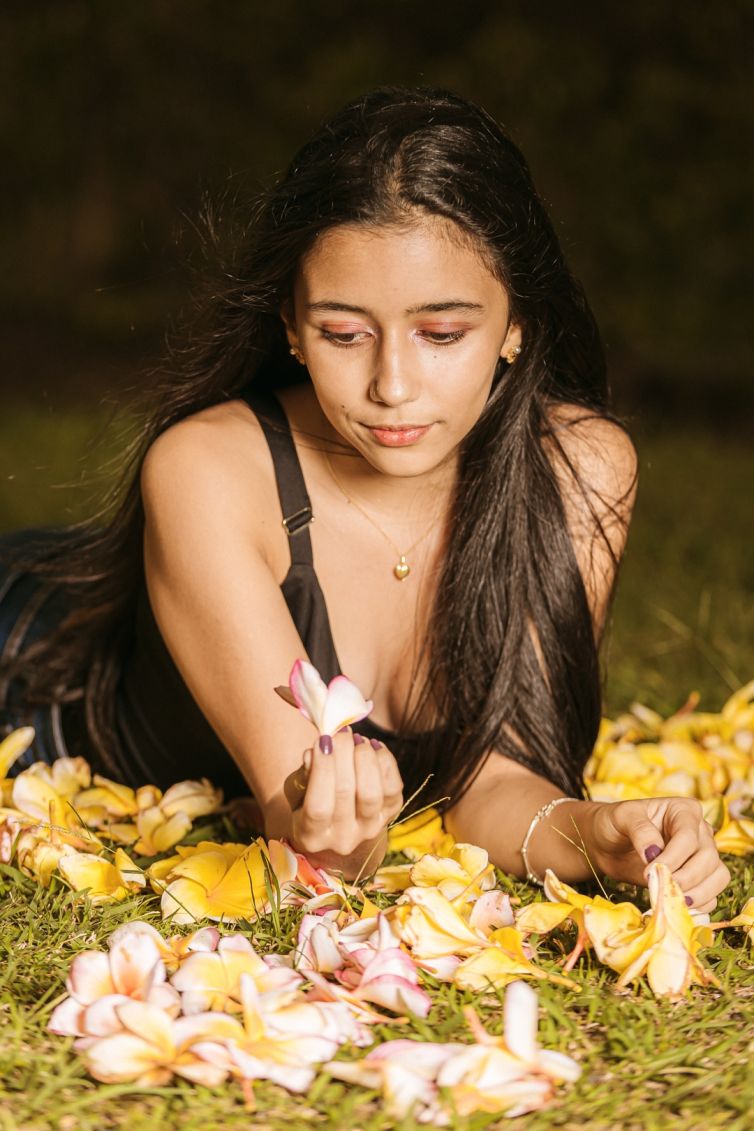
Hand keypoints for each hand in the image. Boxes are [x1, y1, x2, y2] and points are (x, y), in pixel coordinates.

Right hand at [282, 729, 403, 864]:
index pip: (318, 807)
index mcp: (312, 836)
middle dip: (344, 754)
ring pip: (373, 792)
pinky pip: (394, 787)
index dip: (322, 771)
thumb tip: (314, 754)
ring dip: (365, 758)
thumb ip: (302, 775)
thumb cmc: (308, 801)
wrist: (338, 823)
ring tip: (356, 738)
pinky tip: (372, 746)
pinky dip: (385, 762)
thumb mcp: (296, 791)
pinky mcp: (390, 815)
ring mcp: (370, 828)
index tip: (322, 740)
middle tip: (341, 731)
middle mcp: (343, 839)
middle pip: (346, 793)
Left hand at [589, 796, 729, 911]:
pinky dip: (699, 905)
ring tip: (670, 900)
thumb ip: (639, 830)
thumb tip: (654, 852)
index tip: (649, 871)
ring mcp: (699, 857)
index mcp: (684, 811)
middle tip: (661, 889)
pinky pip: (711, 895)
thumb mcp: (622, 817)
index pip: (689, 837)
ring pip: (718, 877)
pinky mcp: (696, 879)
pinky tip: (676, 905)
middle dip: (686, 878)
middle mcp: (699, 833)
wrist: (606, 844)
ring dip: (698, 894)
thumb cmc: (615, 823)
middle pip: (708, 859)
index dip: (673, 858)